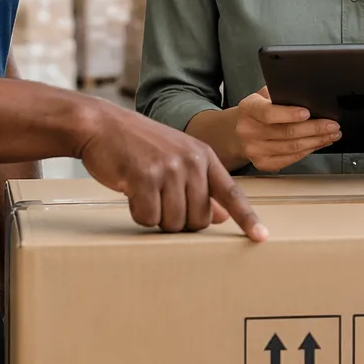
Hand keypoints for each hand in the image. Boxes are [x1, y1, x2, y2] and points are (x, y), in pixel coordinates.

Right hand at [80, 105, 265, 240]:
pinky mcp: (144, 177)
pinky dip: (138, 213)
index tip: (261, 237)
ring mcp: (169, 168)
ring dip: (157, 217)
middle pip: (199, 219)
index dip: (247, 218)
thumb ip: (201, 186)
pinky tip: (132, 192)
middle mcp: (191, 162)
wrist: (102, 125)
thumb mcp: (177, 158)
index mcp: (204, 157)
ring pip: (173, 222)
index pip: (232, 193)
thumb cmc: (139, 144)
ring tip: (145, 191)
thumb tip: (222, 217)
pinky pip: (148, 218)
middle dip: (179, 220)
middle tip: (160, 199)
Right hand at [235, 87, 341, 172]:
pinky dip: (308, 151)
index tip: (308, 113)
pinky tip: (318, 144)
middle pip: (286, 132)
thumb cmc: (258, 111)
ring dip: (316, 141)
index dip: (290, 114)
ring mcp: (254, 150)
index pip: (269, 113)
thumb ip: (279, 94)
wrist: (240, 132)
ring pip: (292, 147)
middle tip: (332, 125)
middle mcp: (248, 131)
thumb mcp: (263, 96)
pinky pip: (290, 159)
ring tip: (331, 134)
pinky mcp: (263, 163)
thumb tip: (307, 95)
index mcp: (248, 110)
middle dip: (314, 129)